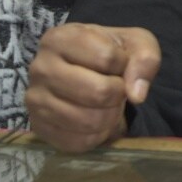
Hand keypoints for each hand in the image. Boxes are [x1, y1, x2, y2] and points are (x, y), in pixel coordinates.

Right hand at [25, 23, 160, 152]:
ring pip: (89, 120)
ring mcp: (35, 100)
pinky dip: (98, 136)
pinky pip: (79, 142)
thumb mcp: (134, 42)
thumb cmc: (107, 53)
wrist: (84, 75)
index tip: (117, 64)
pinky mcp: (39, 128)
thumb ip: (145, 58)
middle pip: (98, 92)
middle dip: (118, 94)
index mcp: (60, 38)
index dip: (123, 64)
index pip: (107, 57)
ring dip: (110, 116)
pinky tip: (96, 120)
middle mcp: (40, 68)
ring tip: (107, 104)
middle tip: (116, 89)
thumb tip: (136, 94)